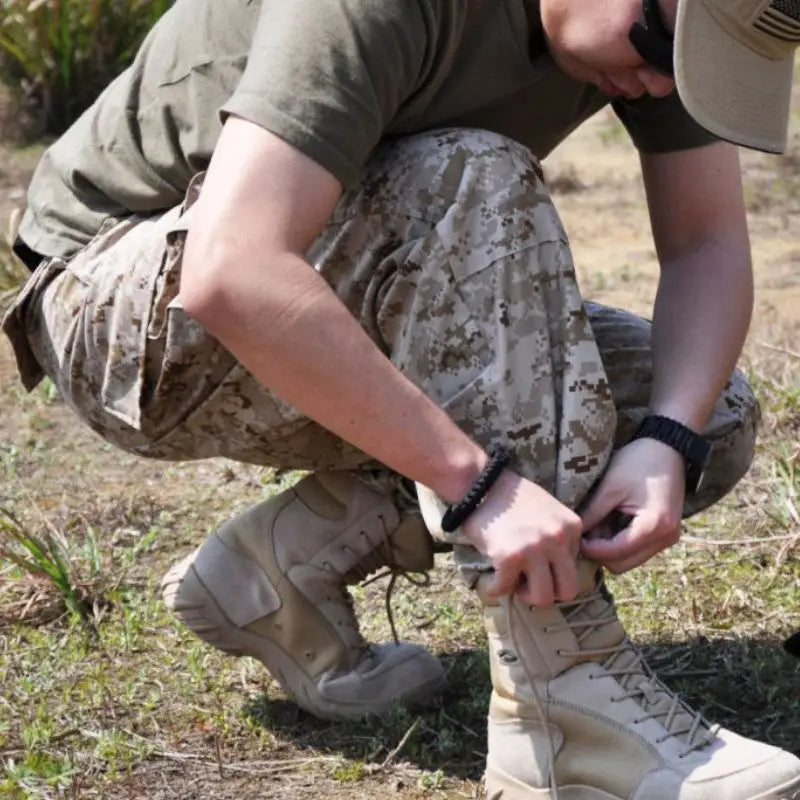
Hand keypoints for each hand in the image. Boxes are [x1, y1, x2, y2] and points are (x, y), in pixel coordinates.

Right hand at [460, 471, 582, 605]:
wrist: (481, 482)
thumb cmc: (511, 497)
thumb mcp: (549, 511)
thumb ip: (558, 536)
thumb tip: (556, 568)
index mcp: (571, 527)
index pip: (575, 566)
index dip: (554, 569)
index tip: (537, 564)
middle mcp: (558, 539)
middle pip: (568, 590)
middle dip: (549, 592)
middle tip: (531, 584)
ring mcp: (535, 549)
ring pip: (543, 597)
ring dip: (526, 595)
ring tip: (513, 582)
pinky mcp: (510, 557)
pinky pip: (505, 589)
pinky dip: (496, 589)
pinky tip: (491, 583)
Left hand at [579, 438, 685, 572]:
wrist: (668, 447)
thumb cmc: (638, 462)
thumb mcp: (610, 487)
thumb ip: (592, 515)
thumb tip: (572, 536)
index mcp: (654, 526)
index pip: (614, 554)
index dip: (589, 549)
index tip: (572, 537)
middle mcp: (665, 538)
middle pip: (622, 564)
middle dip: (599, 552)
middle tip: (582, 532)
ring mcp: (667, 538)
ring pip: (629, 560)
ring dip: (609, 548)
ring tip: (595, 524)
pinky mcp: (665, 533)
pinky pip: (637, 549)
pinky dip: (620, 541)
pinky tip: (608, 522)